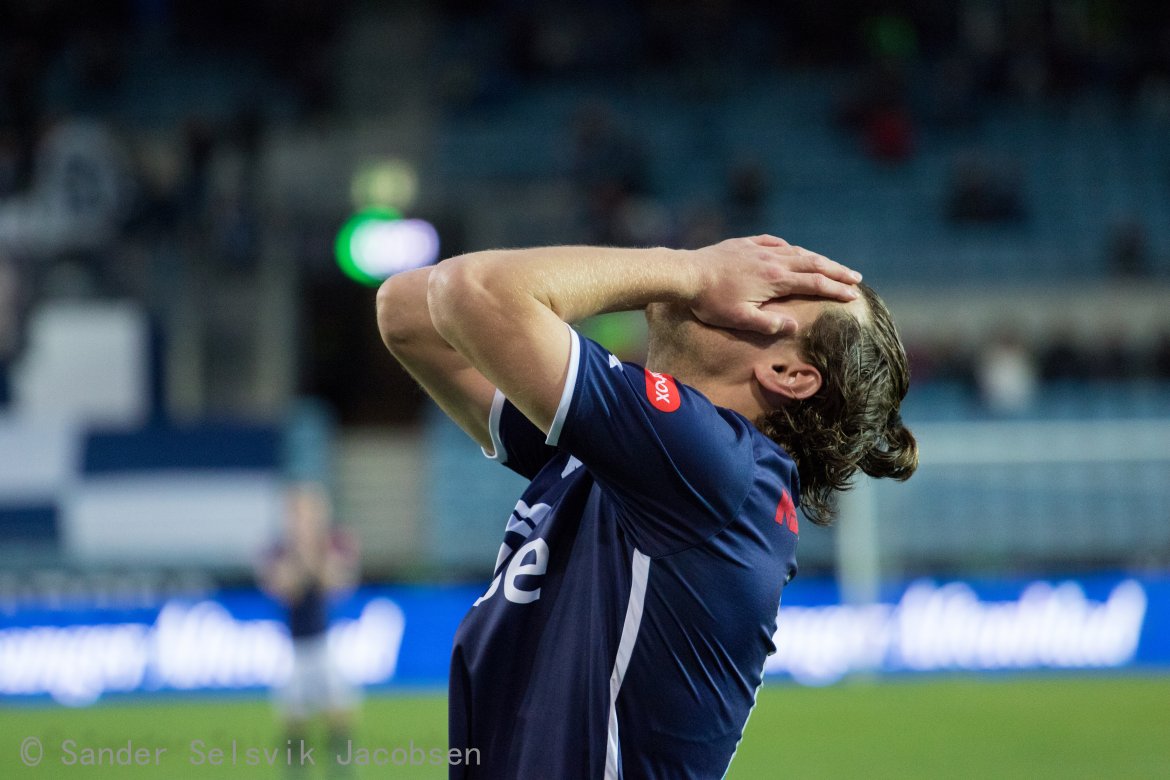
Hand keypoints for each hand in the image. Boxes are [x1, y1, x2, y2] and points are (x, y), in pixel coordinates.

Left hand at [689, 235, 861, 334]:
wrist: (686, 273)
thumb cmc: (711, 301)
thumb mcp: (741, 320)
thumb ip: (770, 324)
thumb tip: (795, 326)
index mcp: (775, 280)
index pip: (814, 284)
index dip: (835, 289)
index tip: (852, 296)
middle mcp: (772, 260)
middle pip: (812, 263)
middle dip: (836, 271)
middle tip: (855, 278)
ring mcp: (758, 249)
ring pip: (795, 251)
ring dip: (817, 258)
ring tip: (831, 264)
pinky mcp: (744, 244)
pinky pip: (773, 242)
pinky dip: (788, 247)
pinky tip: (791, 249)